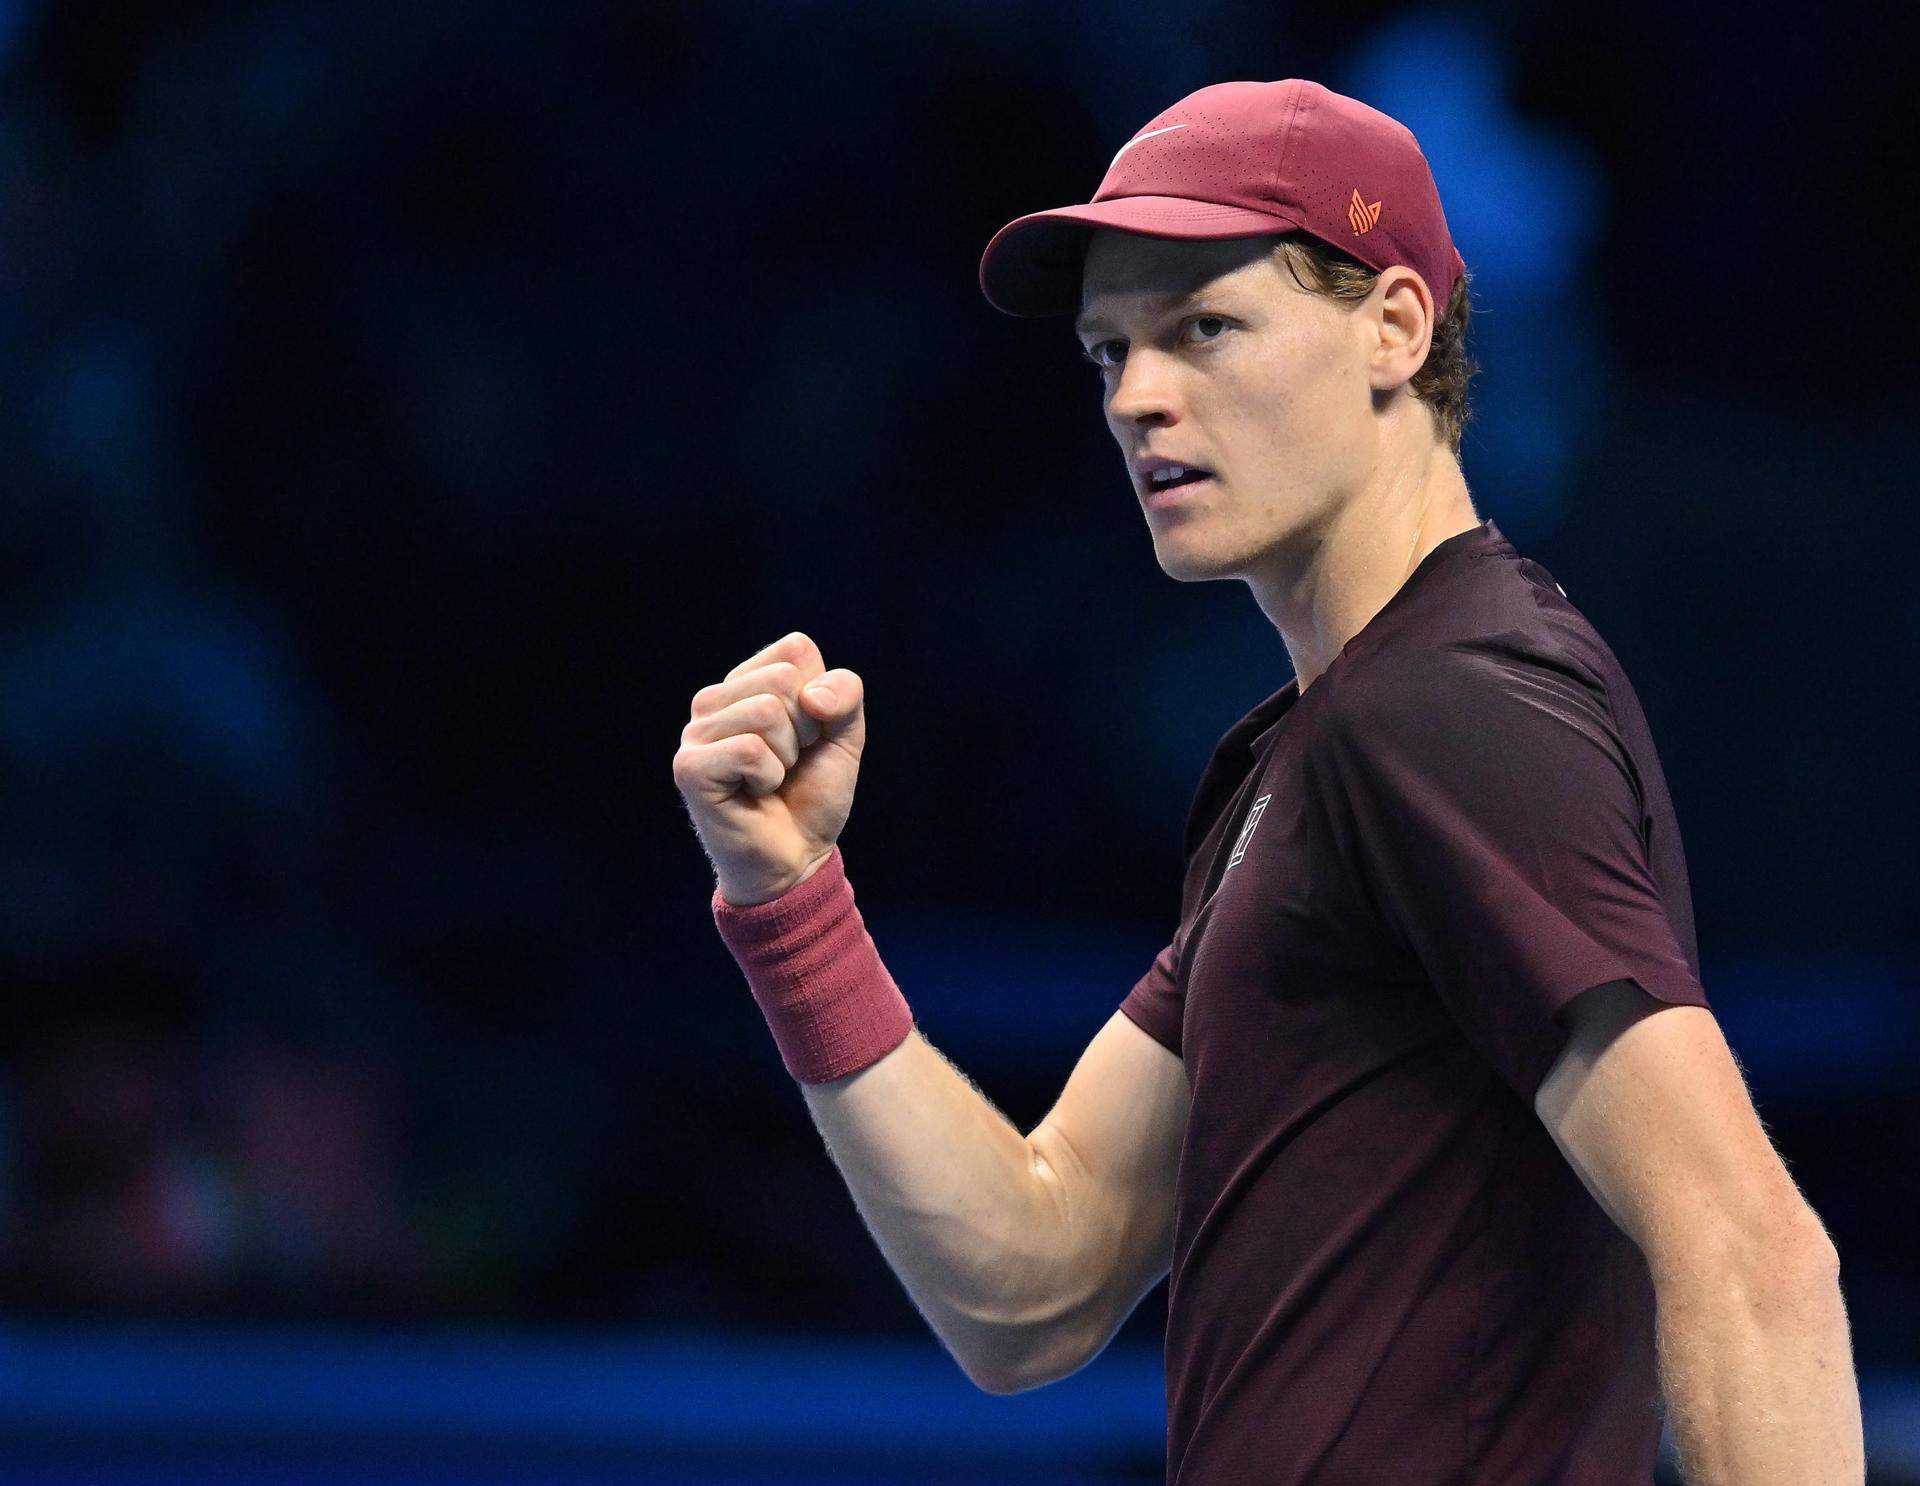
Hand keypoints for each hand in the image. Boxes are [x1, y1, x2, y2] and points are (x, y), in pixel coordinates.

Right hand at [672, 631, 866, 905]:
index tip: (808, 738)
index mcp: (745, 683)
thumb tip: (810, 695)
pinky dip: (768, 777)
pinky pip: (750, 749)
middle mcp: (713, 701)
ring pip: (767, 711)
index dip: (821, 698)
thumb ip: (845, 694)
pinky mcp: (689, 767)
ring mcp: (696, 733)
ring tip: (770, 780)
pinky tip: (754, 794)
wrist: (797, 858)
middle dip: (805, 729)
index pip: (796, 649)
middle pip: (783, 679)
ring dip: (786, 756)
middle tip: (788, 764)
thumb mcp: (844, 736)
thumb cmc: (811, 795)